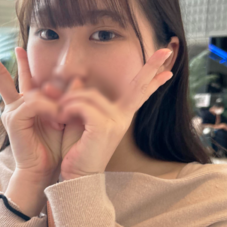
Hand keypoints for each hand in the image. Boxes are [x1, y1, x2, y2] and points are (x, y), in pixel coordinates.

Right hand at [0, 39, 64, 184]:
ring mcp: (11, 112)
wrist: (46, 171)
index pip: (20, 78)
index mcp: (26, 105)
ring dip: (53, 104)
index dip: (20, 62)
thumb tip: (78, 77)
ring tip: (62, 121)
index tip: (17, 48)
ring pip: (33, 92)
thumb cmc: (56, 149)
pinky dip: (49, 109)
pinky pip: (34, 103)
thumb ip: (69, 98)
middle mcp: (14, 106)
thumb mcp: (67, 119)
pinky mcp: (13, 119)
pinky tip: (57, 120)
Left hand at [55, 48, 172, 180]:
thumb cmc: (77, 151)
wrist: (76, 176)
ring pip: (90, 95)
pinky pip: (82, 105)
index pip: (139, 93)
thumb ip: (82, 101)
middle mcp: (122, 117)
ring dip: (69, 100)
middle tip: (165, 51)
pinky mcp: (104, 126)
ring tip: (58, 113)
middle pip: (137, 87)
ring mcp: (116, 122)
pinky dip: (68, 108)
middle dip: (151, 67)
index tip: (168, 68)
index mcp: (120, 116)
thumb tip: (78, 80)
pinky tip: (61, 117)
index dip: (152, 79)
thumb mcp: (80, 121)